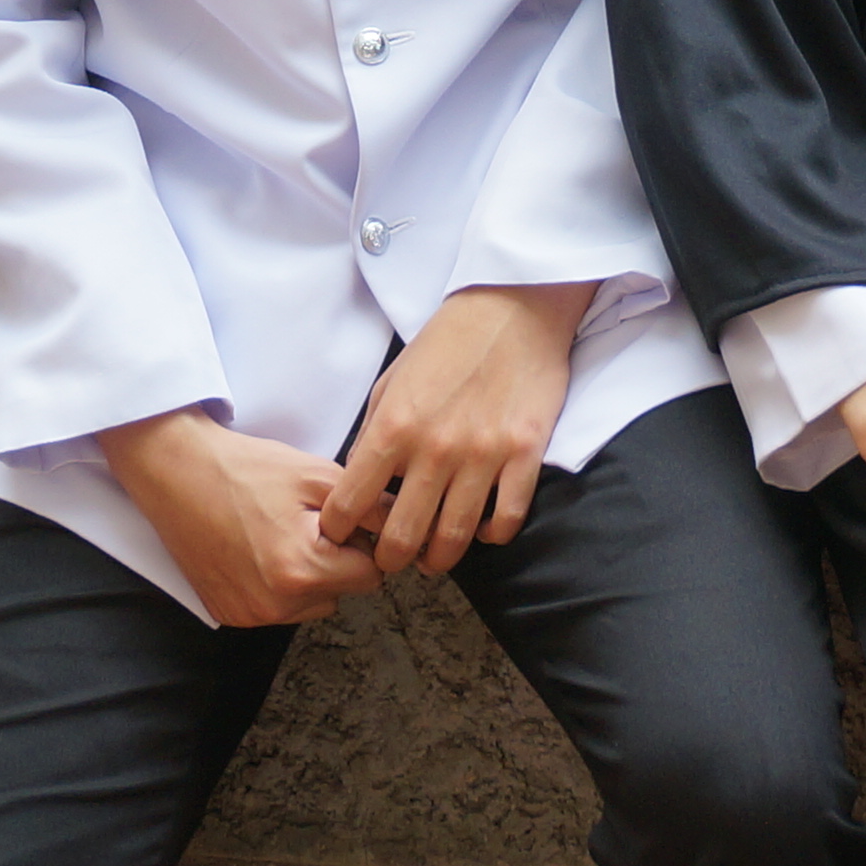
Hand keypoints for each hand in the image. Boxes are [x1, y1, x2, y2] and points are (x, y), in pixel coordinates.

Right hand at [100, 411, 385, 627]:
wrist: (177, 472)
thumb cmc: (246, 469)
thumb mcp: (317, 477)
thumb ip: (369, 509)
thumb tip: (404, 527)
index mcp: (302, 571)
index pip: (370, 576)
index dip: (362, 544)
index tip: (341, 522)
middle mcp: (275, 605)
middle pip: (341, 594)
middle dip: (336, 562)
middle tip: (307, 523)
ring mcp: (248, 614)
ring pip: (310, 605)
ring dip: (308, 578)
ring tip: (280, 534)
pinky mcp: (228, 614)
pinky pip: (275, 608)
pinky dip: (275, 585)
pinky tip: (257, 549)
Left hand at [319, 281, 596, 576]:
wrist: (512, 307)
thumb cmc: (446, 342)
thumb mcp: (392, 381)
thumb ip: (374, 433)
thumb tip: (361, 483)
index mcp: (394, 426)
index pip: (351, 503)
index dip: (340, 529)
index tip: (344, 535)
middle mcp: (435, 448)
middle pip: (402, 537)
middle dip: (389, 559)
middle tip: (390, 558)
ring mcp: (483, 454)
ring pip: (454, 539)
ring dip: (437, 559)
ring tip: (431, 558)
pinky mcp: (524, 454)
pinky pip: (507, 519)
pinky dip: (492, 534)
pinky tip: (482, 528)